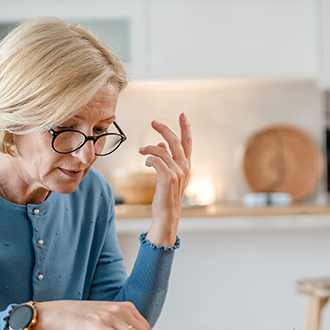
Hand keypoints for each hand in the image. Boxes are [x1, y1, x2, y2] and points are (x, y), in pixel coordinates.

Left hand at [139, 113, 191, 245]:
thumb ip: (167, 159)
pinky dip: (148, 159)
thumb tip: (160, 144)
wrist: (167, 215)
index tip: (182, 114)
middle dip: (164, 129)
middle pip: (175, 141)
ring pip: (162, 150)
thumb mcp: (168, 176)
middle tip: (153, 121)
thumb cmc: (166, 196)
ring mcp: (177, 172)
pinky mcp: (168, 177)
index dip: (186, 127)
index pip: (188, 142)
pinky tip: (145, 162)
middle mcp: (184, 167)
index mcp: (186, 165)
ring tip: (141, 151)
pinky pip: (156, 160)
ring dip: (149, 148)